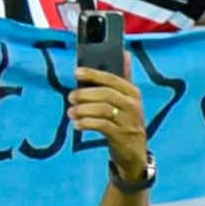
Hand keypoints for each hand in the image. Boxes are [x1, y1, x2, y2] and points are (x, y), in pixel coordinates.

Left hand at [65, 61, 154, 188]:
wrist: (134, 152)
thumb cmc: (125, 120)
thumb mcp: (126, 100)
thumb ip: (122, 79)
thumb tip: (125, 53)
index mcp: (133, 93)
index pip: (113, 79)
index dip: (94, 74)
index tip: (76, 72)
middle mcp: (134, 105)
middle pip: (107, 94)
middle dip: (85, 94)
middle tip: (70, 97)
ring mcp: (130, 122)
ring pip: (103, 110)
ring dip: (83, 110)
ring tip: (70, 112)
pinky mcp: (123, 136)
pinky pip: (102, 126)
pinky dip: (87, 123)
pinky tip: (77, 125)